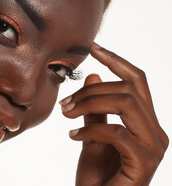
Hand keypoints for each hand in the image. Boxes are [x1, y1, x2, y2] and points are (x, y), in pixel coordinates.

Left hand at [60, 43, 168, 185]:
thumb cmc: (97, 176)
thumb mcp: (91, 134)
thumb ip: (95, 107)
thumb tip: (93, 74)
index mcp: (145, 122)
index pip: (136, 81)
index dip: (116, 60)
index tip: (93, 48)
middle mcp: (155, 132)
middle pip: (128, 90)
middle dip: (91, 90)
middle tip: (65, 103)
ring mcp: (153, 147)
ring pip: (126, 104)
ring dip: (90, 103)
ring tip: (66, 113)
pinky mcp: (144, 162)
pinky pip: (117, 132)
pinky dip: (90, 129)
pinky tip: (72, 135)